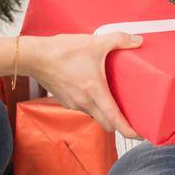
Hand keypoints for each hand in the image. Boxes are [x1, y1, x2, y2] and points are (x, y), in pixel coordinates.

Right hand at [24, 33, 142, 138]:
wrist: (34, 56)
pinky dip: (91, 104)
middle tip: (131, 119)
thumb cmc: (62, 52)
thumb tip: (137, 40)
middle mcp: (85, 103)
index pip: (115, 120)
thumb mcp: (95, 42)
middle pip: (106, 124)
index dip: (130, 130)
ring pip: (94, 115)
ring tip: (112, 99)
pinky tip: (92, 89)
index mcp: (95, 92)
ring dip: (104, 112)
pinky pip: (83, 107)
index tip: (140, 134)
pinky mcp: (65, 100)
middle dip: (119, 125)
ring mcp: (73, 104)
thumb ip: (119, 40)